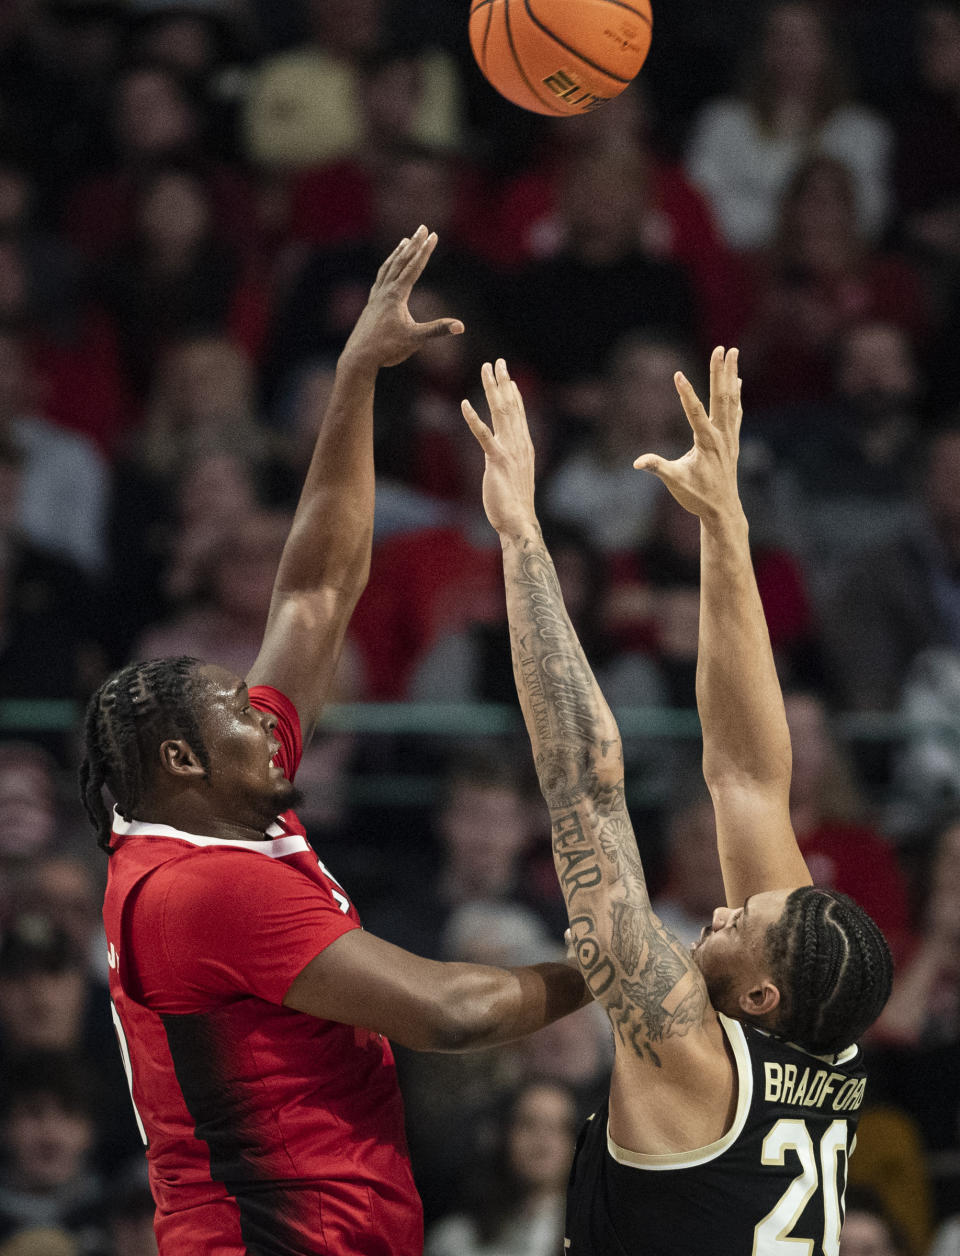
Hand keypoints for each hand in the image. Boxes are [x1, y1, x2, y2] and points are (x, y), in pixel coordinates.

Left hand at [341, 225, 464, 371]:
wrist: (359, 358)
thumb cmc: (386, 349)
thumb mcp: (415, 339)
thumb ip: (437, 330)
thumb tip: (461, 327)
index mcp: (396, 295)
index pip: (414, 267)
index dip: (425, 250)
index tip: (433, 235)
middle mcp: (385, 291)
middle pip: (401, 261)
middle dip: (414, 244)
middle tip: (423, 227)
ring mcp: (376, 297)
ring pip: (388, 268)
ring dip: (398, 253)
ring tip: (405, 241)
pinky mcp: (370, 305)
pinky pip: (380, 279)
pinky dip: (387, 269)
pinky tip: (388, 271)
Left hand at [461, 358, 536, 533]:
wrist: (519, 520)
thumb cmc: (515, 502)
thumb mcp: (514, 475)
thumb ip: (510, 459)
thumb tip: (505, 454)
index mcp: (523, 445)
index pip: (519, 413)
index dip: (513, 393)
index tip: (507, 376)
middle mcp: (519, 443)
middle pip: (510, 406)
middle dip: (503, 382)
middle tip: (497, 362)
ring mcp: (509, 450)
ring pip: (500, 413)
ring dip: (492, 389)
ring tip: (486, 370)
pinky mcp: (497, 461)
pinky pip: (484, 436)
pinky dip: (474, 419)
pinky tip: (465, 404)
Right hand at [633, 346, 742, 521]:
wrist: (723, 511)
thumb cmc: (697, 497)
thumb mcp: (675, 483)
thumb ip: (657, 468)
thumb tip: (637, 462)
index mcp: (706, 443)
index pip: (694, 412)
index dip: (685, 393)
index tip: (677, 374)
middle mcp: (721, 436)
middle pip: (720, 397)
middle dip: (719, 371)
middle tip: (721, 348)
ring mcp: (729, 438)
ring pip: (731, 400)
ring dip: (730, 375)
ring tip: (733, 353)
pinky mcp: (732, 442)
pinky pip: (735, 412)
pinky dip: (736, 396)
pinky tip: (738, 383)